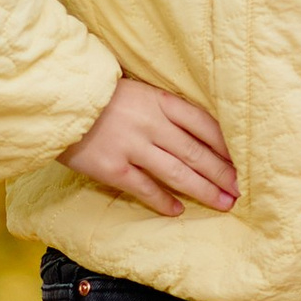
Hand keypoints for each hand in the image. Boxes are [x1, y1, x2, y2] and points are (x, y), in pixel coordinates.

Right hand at [61, 80, 237, 216]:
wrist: (57, 99)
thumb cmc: (99, 94)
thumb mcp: (137, 90)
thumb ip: (162, 108)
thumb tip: (193, 130)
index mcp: (160, 101)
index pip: (205, 125)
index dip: (226, 145)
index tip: (243, 159)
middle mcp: (151, 124)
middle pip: (197, 152)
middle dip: (222, 173)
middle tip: (242, 189)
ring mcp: (132, 147)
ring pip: (178, 173)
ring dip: (204, 190)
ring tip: (224, 203)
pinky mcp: (112, 168)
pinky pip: (145, 188)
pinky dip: (164, 201)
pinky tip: (179, 210)